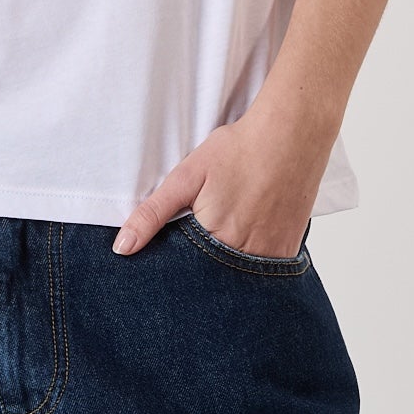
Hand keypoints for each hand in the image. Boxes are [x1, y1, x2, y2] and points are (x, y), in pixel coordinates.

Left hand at [110, 108, 328, 257]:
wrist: (291, 134)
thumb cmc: (237, 150)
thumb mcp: (187, 176)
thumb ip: (153, 214)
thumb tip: (122, 248)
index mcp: (214, 241)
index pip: (185, 273)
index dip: (178, 264)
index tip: (178, 250)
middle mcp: (244, 256)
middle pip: (212, 278)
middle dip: (203, 267)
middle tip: (208, 227)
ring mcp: (270, 257)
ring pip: (239, 279)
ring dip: (228, 266)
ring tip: (229, 229)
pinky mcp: (288, 250)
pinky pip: (265, 271)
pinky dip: (253, 261)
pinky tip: (249, 232)